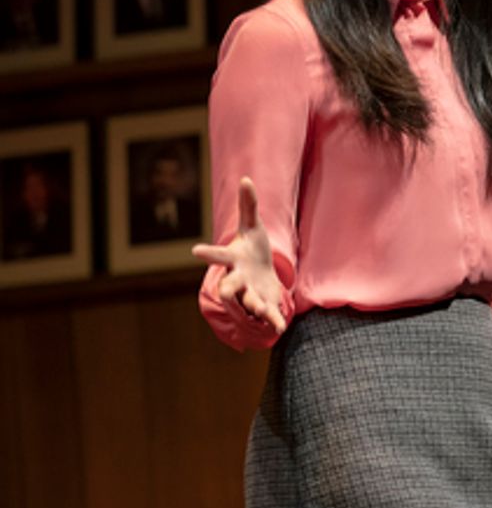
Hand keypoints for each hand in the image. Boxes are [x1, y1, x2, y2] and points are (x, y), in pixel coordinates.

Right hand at [192, 176, 287, 333]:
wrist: (261, 273)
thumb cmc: (252, 248)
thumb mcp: (253, 226)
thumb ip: (248, 206)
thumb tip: (246, 178)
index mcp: (233, 260)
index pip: (218, 256)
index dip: (208, 253)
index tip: (195, 250)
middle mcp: (238, 280)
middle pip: (229, 286)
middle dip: (227, 288)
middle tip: (223, 291)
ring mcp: (251, 294)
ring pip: (248, 302)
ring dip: (254, 306)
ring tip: (260, 310)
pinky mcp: (265, 304)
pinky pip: (268, 315)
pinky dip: (273, 321)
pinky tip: (280, 328)